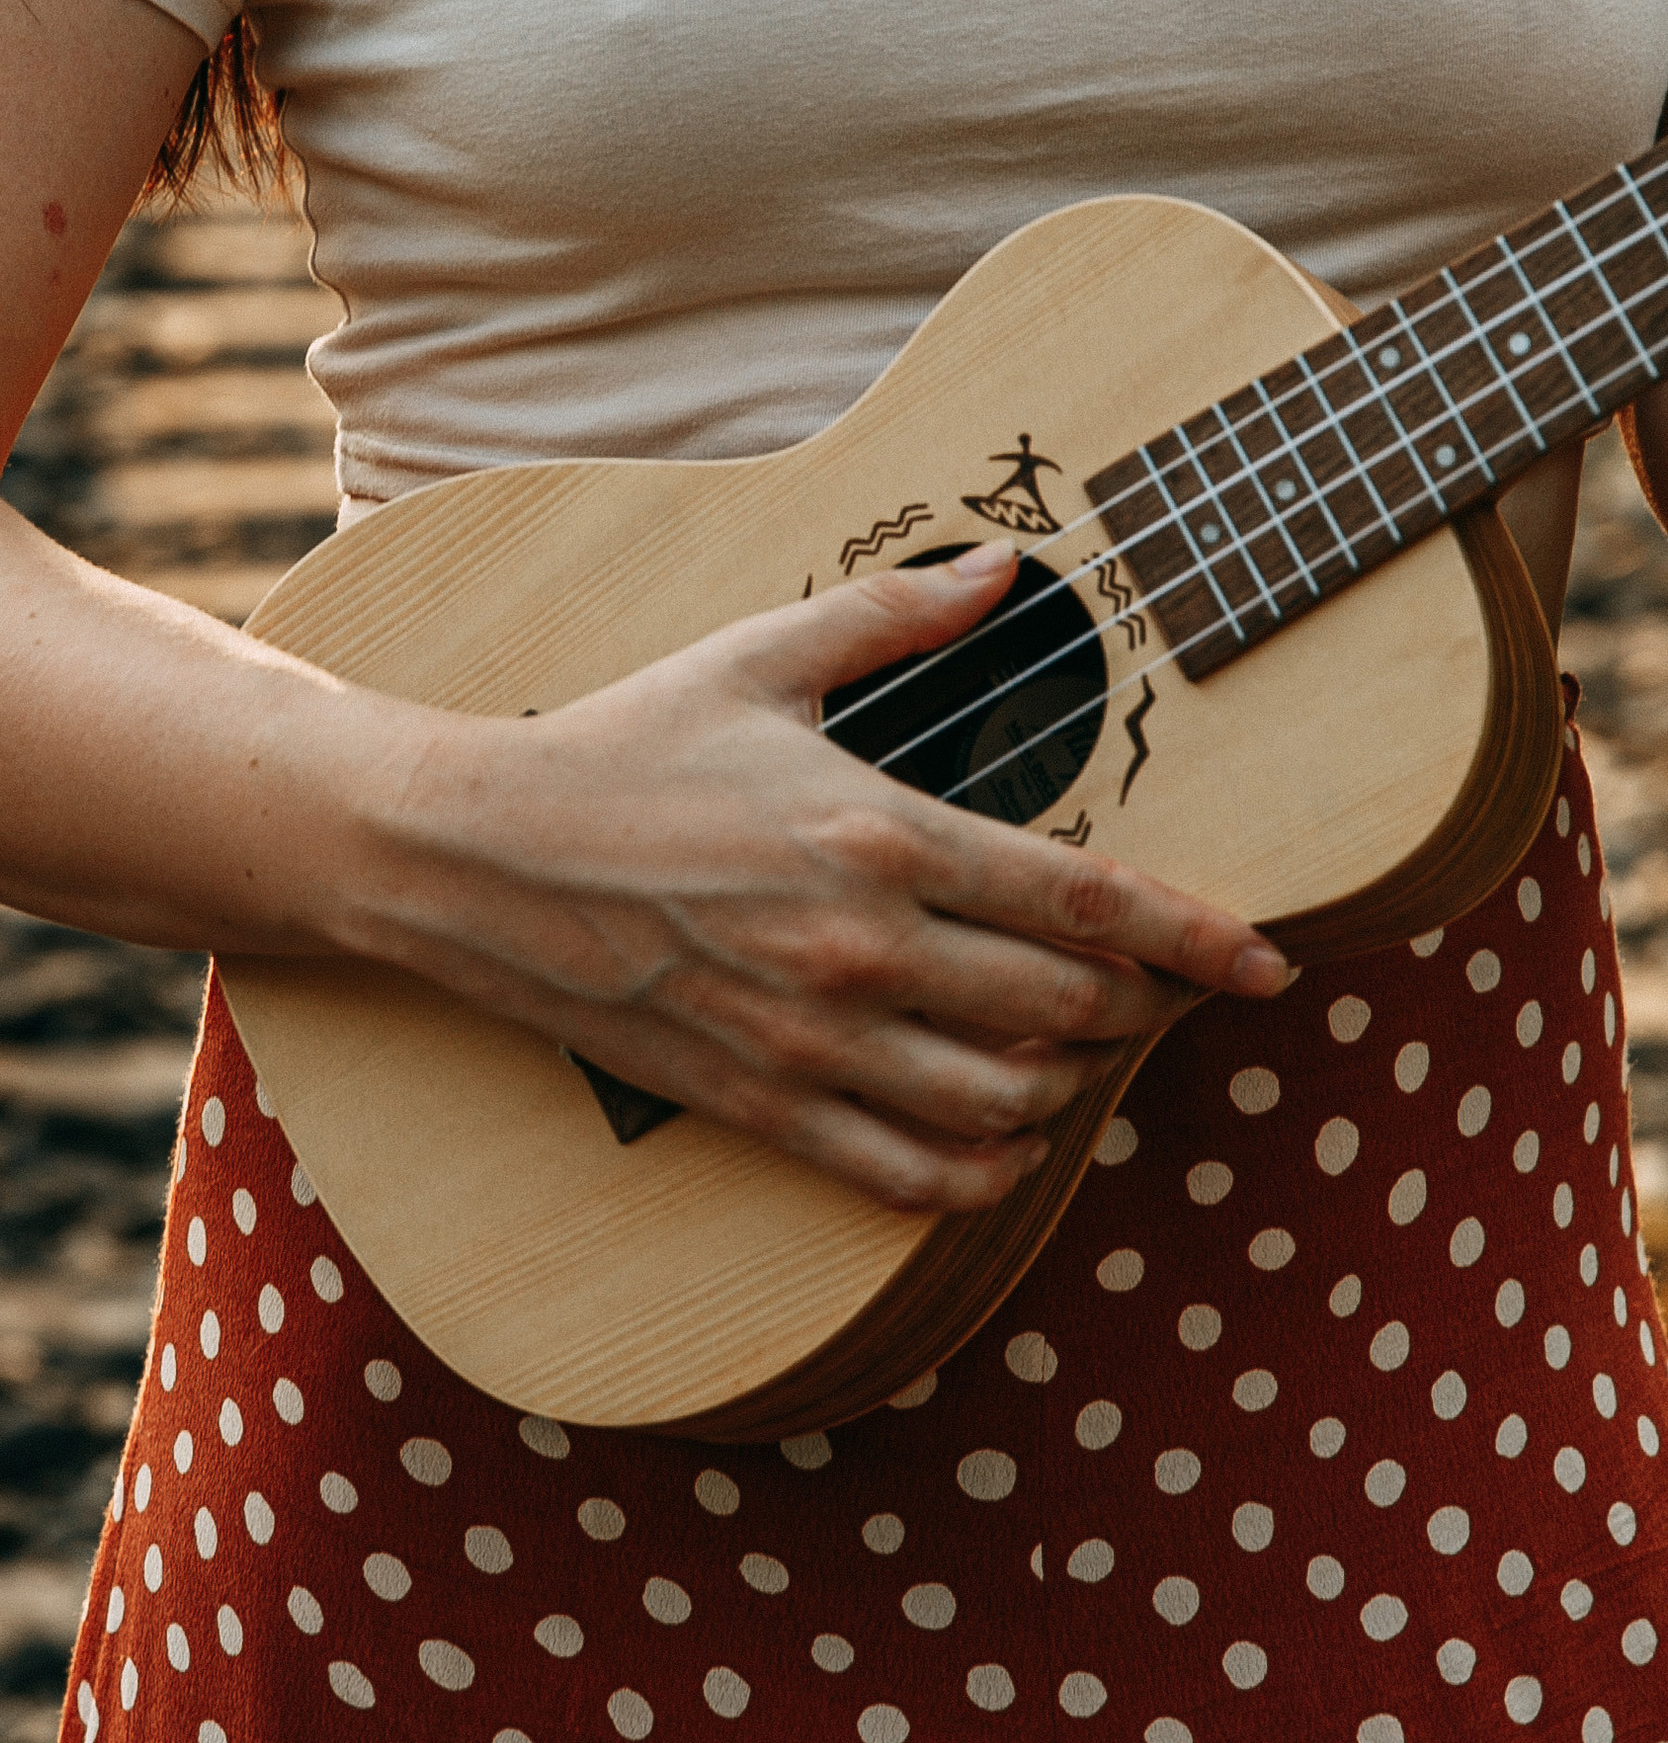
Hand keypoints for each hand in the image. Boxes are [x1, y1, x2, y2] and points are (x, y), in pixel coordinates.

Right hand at [360, 543, 1290, 1212]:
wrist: (473, 856)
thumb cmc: (620, 747)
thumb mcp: (758, 657)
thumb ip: (894, 615)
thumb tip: (1003, 569)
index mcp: (877, 832)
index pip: (1084, 902)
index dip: (1198, 939)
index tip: (1269, 963)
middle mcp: (858, 948)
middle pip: (1068, 1011)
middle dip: (1134, 1006)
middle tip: (1149, 986)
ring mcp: (809, 1039)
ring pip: (1005, 1100)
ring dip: (1061, 1084)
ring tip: (1064, 1048)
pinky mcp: (760, 1102)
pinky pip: (908, 1173)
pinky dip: (980, 1169)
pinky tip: (998, 1137)